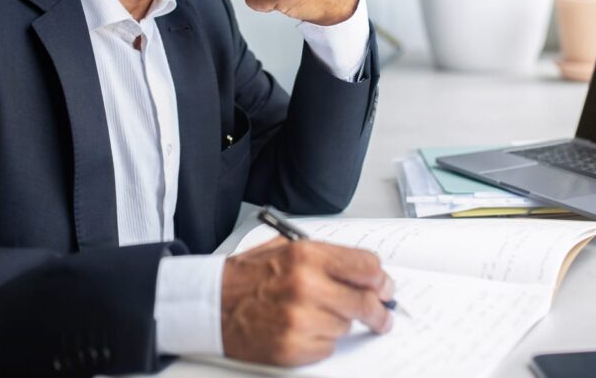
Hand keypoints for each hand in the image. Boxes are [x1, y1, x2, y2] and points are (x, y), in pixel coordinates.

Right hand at [221, 238, 394, 365]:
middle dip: (378, 310)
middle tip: (382, 315)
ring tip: (311, 313)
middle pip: (364, 301)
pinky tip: (301, 328)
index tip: (385, 288)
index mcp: (306, 256)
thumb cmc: (245, 277)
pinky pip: (328, 347)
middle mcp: (306, 285)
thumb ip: (325, 257)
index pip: (366, 266)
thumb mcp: (285, 248)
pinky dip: (320, 340)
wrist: (210, 305)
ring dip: (337, 322)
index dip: (381, 279)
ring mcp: (300, 319)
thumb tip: (366, 271)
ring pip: (345, 326)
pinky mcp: (293, 347)